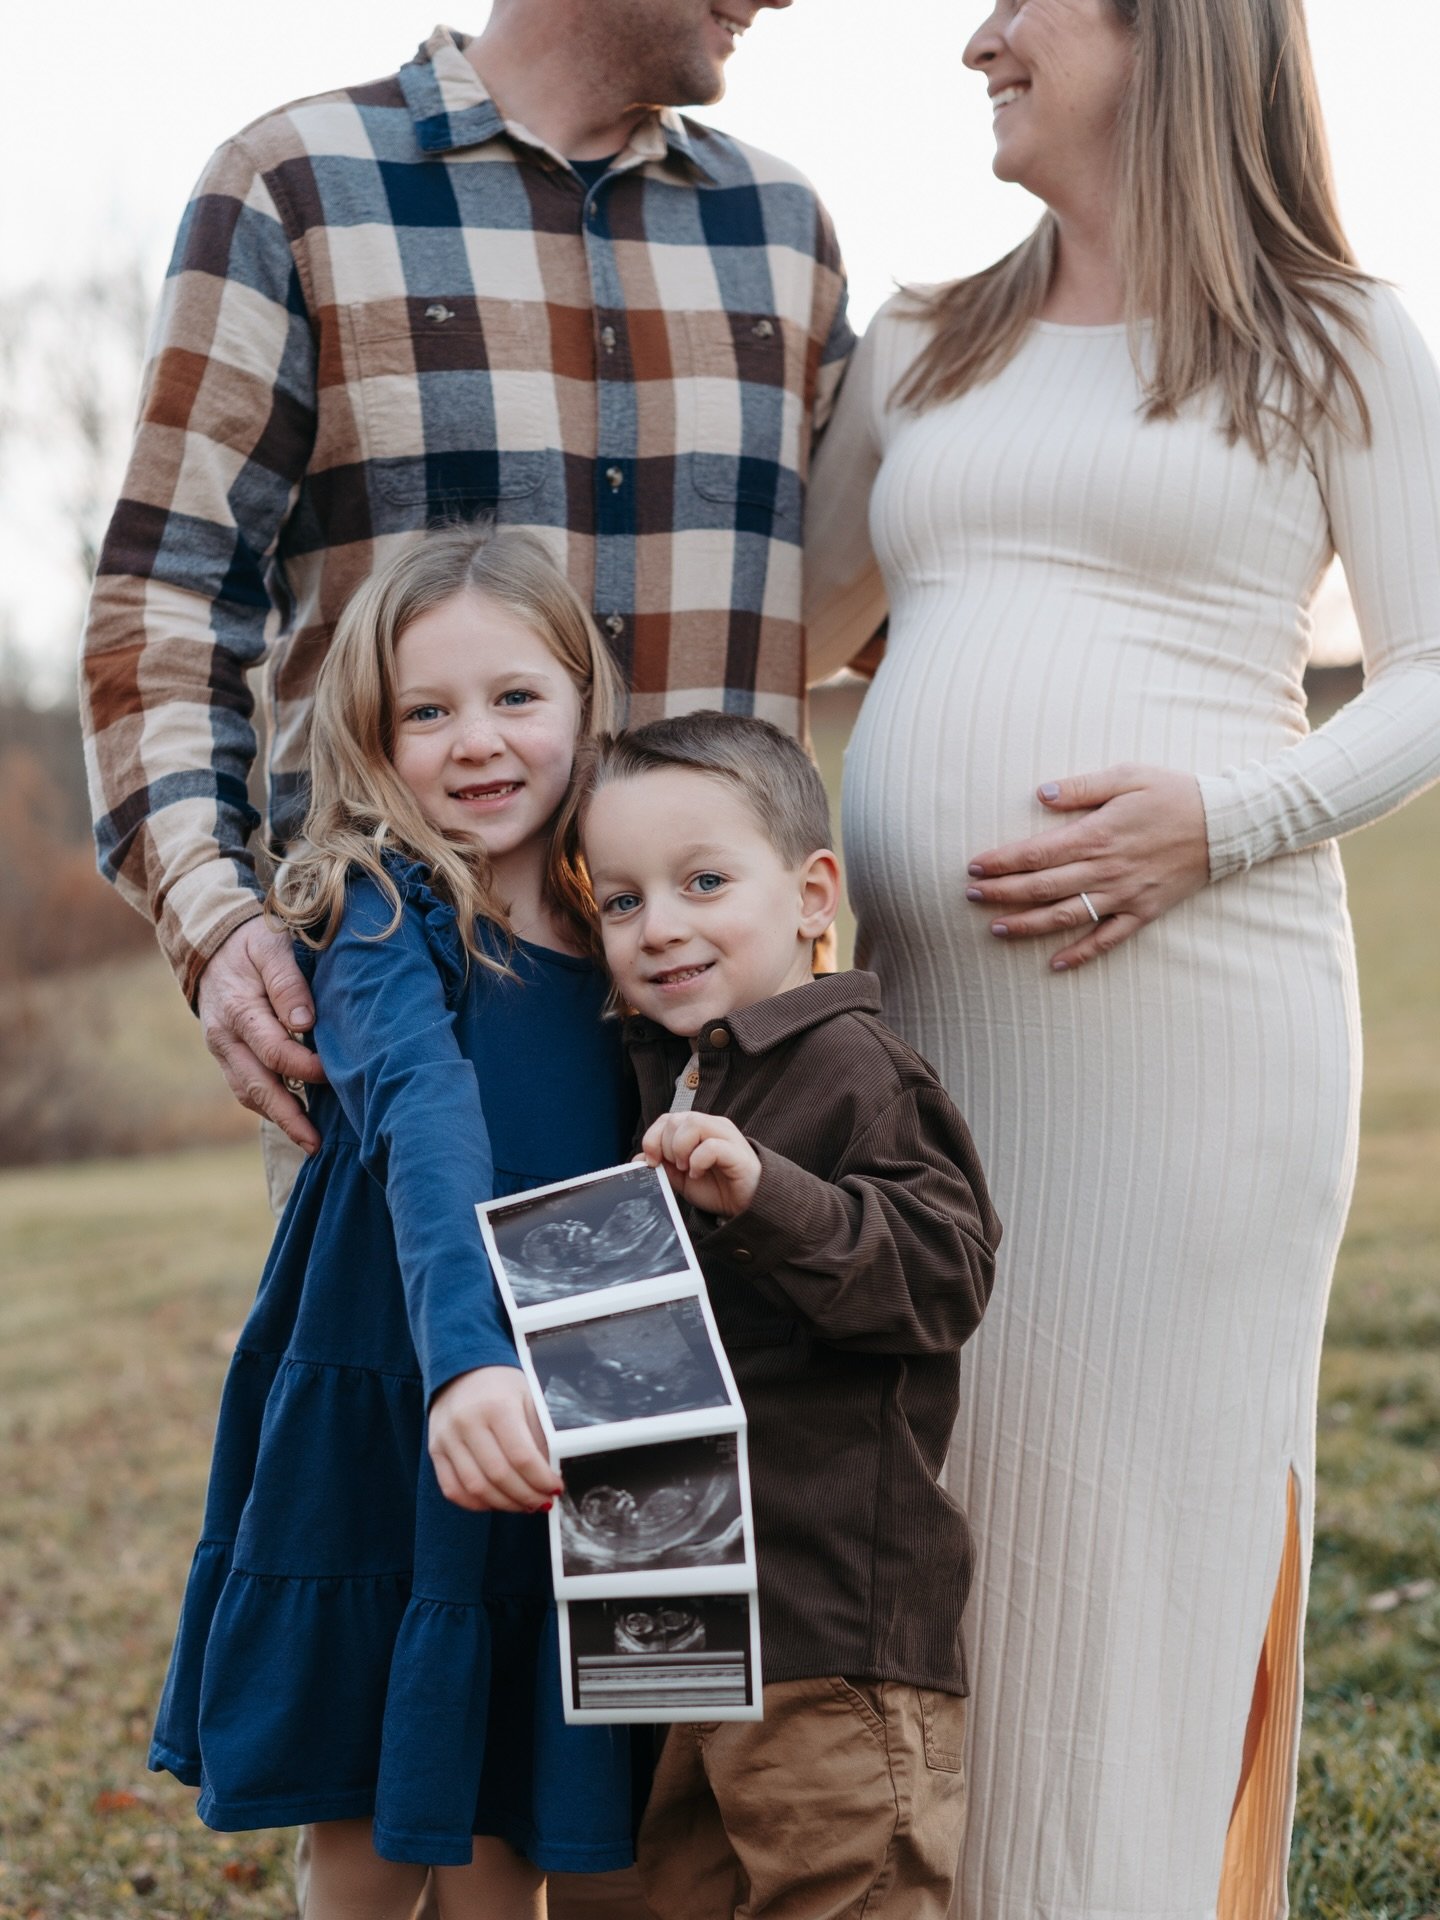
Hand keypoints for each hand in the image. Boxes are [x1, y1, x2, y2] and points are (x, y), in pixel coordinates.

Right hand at [196, 916, 325, 1150]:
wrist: (213, 945)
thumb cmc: (252, 942)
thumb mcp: (271, 946)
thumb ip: (288, 982)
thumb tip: (306, 1022)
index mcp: (237, 1009)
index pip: (273, 1050)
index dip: (305, 1067)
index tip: (335, 1072)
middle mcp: (225, 1038)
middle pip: (256, 1086)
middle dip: (288, 1117)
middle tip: (317, 1144)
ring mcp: (224, 1052)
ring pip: (249, 1094)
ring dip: (279, 1120)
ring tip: (311, 1142)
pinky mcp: (229, 1058)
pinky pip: (246, 1089)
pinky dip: (269, 1108)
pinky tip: (296, 1121)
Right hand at [428, 1366, 561, 1512]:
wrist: (461, 1367)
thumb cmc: (500, 1384)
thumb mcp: (528, 1399)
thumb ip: (540, 1435)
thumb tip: (550, 1473)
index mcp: (496, 1406)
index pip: (521, 1456)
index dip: (541, 1479)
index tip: (554, 1487)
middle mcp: (467, 1422)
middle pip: (499, 1476)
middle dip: (526, 1496)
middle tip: (543, 1501)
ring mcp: (447, 1438)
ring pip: (476, 1488)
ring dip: (505, 1504)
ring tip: (523, 1504)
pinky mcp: (435, 1450)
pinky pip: (453, 1489)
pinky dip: (476, 1503)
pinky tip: (495, 1501)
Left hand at [641, 1112, 760, 1215]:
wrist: (745, 1206)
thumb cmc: (717, 1188)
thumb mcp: (681, 1180)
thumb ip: (662, 1167)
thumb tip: (637, 1159)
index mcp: (697, 1130)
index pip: (667, 1119)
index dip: (653, 1138)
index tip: (652, 1161)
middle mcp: (712, 1126)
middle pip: (677, 1119)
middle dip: (666, 1146)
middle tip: (675, 1166)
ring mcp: (726, 1136)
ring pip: (693, 1123)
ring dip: (681, 1148)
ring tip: (686, 1168)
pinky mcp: (736, 1151)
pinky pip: (711, 1146)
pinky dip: (697, 1161)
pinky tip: (698, 1173)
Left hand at [964, 765, 1209, 971]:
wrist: (1226, 824)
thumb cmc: (1173, 794)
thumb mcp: (1127, 776)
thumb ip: (1082, 787)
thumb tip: (1042, 793)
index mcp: (1097, 835)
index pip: (1036, 854)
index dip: (1001, 862)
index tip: (973, 866)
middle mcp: (1105, 870)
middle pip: (1042, 888)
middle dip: (1001, 893)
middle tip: (970, 896)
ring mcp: (1123, 895)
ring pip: (1065, 917)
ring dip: (1027, 926)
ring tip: (996, 929)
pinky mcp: (1142, 912)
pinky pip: (1106, 939)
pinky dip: (1080, 954)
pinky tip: (1054, 964)